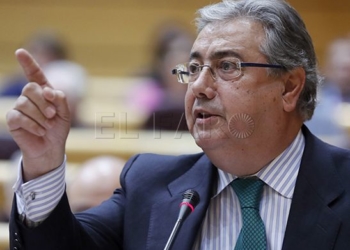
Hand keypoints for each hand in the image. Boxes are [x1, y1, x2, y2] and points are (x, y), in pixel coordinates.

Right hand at [6, 49, 70, 180]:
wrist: (51, 147)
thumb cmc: (58, 128)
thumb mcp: (65, 113)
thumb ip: (60, 99)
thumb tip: (48, 91)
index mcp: (43, 92)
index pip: (34, 74)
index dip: (28, 63)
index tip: (20, 51)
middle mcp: (29, 96)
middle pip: (31, 88)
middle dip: (44, 103)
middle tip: (53, 116)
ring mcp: (19, 107)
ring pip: (24, 102)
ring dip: (40, 117)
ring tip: (48, 126)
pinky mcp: (13, 119)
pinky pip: (19, 117)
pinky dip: (33, 125)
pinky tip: (40, 131)